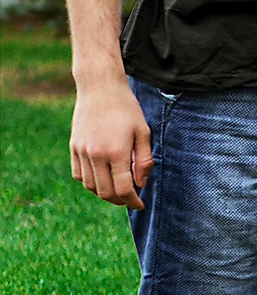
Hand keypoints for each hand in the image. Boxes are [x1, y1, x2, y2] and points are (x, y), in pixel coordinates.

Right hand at [70, 80, 152, 208]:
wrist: (100, 89)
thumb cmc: (127, 109)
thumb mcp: (143, 131)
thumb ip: (144, 160)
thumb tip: (140, 184)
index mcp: (116, 151)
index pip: (123, 188)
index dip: (133, 201)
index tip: (140, 205)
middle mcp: (96, 155)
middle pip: (105, 192)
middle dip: (119, 200)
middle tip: (130, 199)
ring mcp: (82, 152)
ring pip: (90, 186)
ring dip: (104, 193)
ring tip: (117, 191)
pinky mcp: (73, 148)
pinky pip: (79, 175)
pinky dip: (90, 183)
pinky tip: (102, 179)